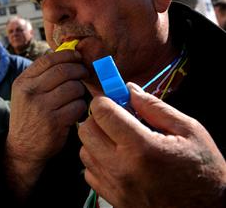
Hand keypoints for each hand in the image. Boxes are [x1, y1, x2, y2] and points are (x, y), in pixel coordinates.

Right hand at [4, 50, 87, 199]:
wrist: (23, 147)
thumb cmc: (30, 116)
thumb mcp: (25, 93)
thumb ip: (41, 76)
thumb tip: (65, 56)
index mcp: (22, 82)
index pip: (47, 60)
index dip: (67, 55)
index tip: (77, 56)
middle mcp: (30, 92)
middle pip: (63, 71)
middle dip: (79, 69)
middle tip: (85, 73)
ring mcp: (41, 107)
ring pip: (73, 87)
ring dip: (81, 90)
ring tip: (77, 96)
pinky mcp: (54, 122)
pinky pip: (77, 106)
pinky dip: (81, 107)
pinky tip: (76, 111)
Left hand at [79, 83, 225, 207]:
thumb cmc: (202, 170)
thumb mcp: (189, 131)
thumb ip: (154, 107)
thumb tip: (129, 89)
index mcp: (142, 148)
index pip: (102, 112)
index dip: (106, 100)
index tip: (116, 101)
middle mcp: (122, 169)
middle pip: (86, 130)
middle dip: (98, 118)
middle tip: (117, 119)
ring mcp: (115, 187)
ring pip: (84, 151)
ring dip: (97, 140)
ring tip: (120, 141)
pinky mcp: (113, 199)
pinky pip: (89, 172)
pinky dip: (98, 162)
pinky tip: (119, 160)